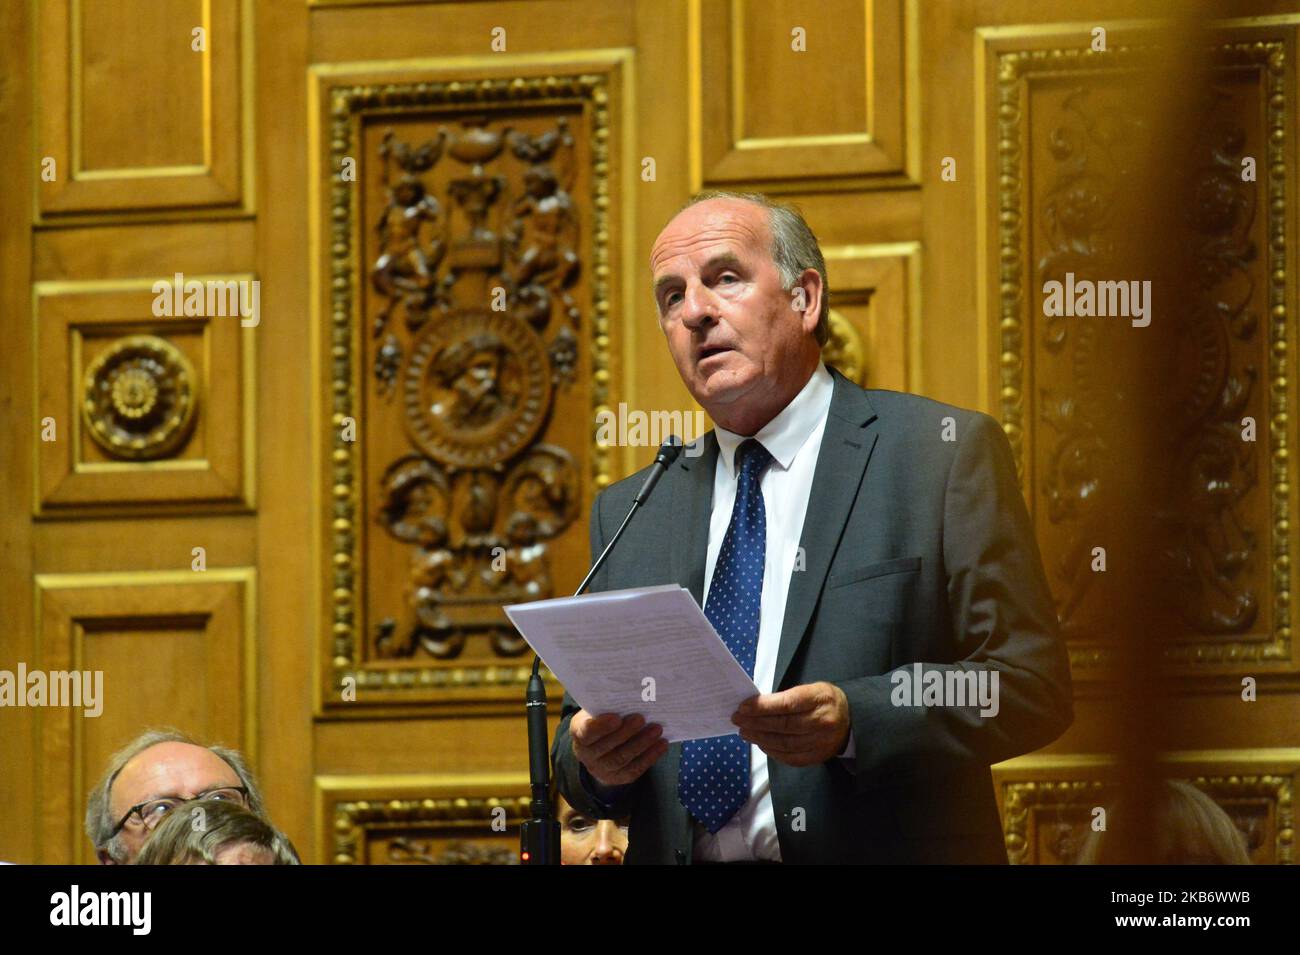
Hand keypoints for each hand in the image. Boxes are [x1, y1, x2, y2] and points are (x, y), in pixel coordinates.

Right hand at [571, 710, 668, 785]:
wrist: (597, 746)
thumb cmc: (601, 719)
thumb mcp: (597, 710)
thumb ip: (608, 705)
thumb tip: (633, 694)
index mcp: (578, 733)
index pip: (587, 732)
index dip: (601, 726)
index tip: (617, 717)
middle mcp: (586, 755)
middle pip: (607, 746)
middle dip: (626, 732)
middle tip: (642, 719)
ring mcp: (601, 769)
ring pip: (622, 759)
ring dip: (642, 743)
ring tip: (657, 729)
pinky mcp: (617, 778)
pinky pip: (634, 769)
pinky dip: (650, 757)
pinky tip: (661, 744)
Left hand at [732, 682, 850, 766]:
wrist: (852, 720)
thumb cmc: (824, 700)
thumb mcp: (811, 689)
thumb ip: (787, 696)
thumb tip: (756, 705)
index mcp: (820, 699)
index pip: (787, 704)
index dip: (763, 707)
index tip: (743, 706)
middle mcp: (822, 722)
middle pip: (783, 725)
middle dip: (756, 723)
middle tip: (738, 719)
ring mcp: (821, 742)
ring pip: (785, 743)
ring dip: (760, 738)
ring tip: (745, 732)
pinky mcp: (818, 757)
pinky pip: (790, 757)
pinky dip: (772, 751)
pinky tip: (761, 743)